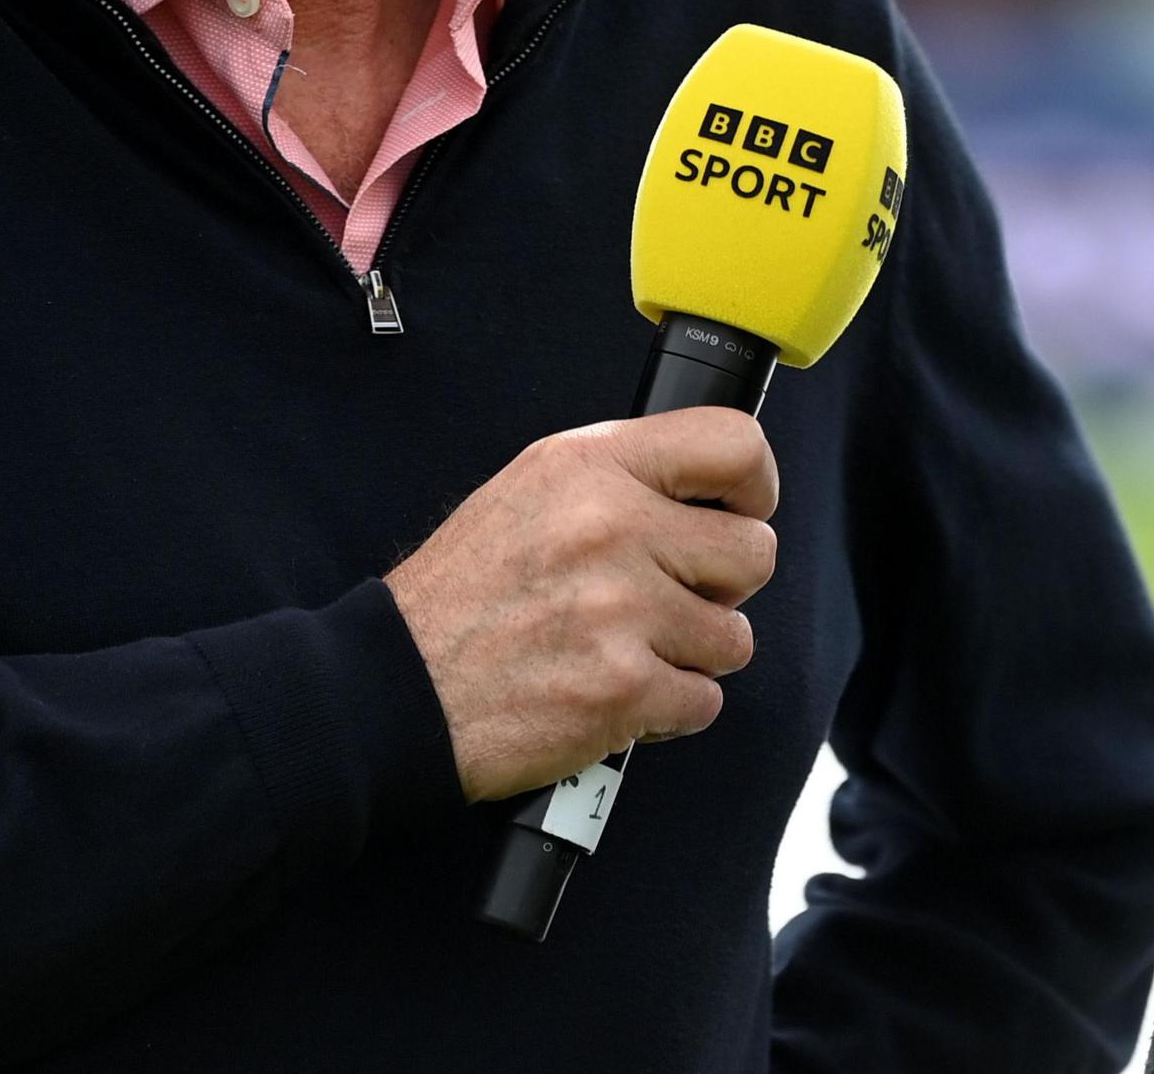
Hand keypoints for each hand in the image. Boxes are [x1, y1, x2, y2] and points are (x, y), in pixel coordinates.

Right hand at [384, 405, 781, 800]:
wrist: (398, 687)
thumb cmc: (465, 594)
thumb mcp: (532, 490)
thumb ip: (622, 477)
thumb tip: (712, 490)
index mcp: (592, 467)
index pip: (733, 443)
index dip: (755, 485)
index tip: (739, 511)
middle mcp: (612, 528)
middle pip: (753, 552)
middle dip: (721, 586)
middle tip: (666, 598)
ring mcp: (621, 612)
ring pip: (735, 638)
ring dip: (691, 654)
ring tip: (629, 649)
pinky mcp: (623, 690)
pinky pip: (705, 701)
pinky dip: (667, 710)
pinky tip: (616, 692)